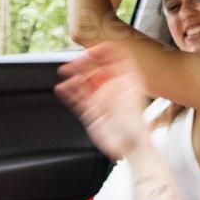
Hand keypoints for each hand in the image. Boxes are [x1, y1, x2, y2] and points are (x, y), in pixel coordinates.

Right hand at [55, 42, 150, 160]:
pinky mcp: (91, 111)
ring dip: (74, 75)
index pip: (114, 57)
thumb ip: (120, 79)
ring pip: (84, 80)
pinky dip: (69, 92)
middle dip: (84, 62)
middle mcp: (112, 87)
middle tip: (74, 62)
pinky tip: (62, 88)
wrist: (131, 148)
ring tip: (65, 72)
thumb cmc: (137, 125)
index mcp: (126, 80)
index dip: (103, 51)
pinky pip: (77, 98)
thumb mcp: (132, 96)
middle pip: (96, 67)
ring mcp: (100, 98)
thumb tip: (109, 65)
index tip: (91, 51)